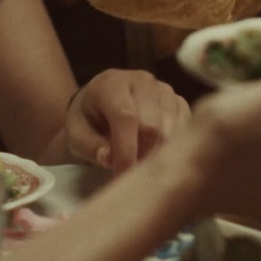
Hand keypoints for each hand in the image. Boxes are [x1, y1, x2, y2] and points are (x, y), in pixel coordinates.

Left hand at [65, 69, 190, 172]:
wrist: (101, 101)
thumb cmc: (88, 119)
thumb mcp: (75, 133)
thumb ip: (89, 145)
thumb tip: (109, 159)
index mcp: (112, 84)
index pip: (125, 117)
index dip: (126, 150)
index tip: (122, 177)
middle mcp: (143, 81)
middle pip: (152, 126)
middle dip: (142, 158)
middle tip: (131, 179)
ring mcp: (165, 90)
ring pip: (171, 131)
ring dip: (158, 156)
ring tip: (142, 170)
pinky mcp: (179, 102)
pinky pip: (184, 130)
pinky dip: (173, 149)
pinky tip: (157, 158)